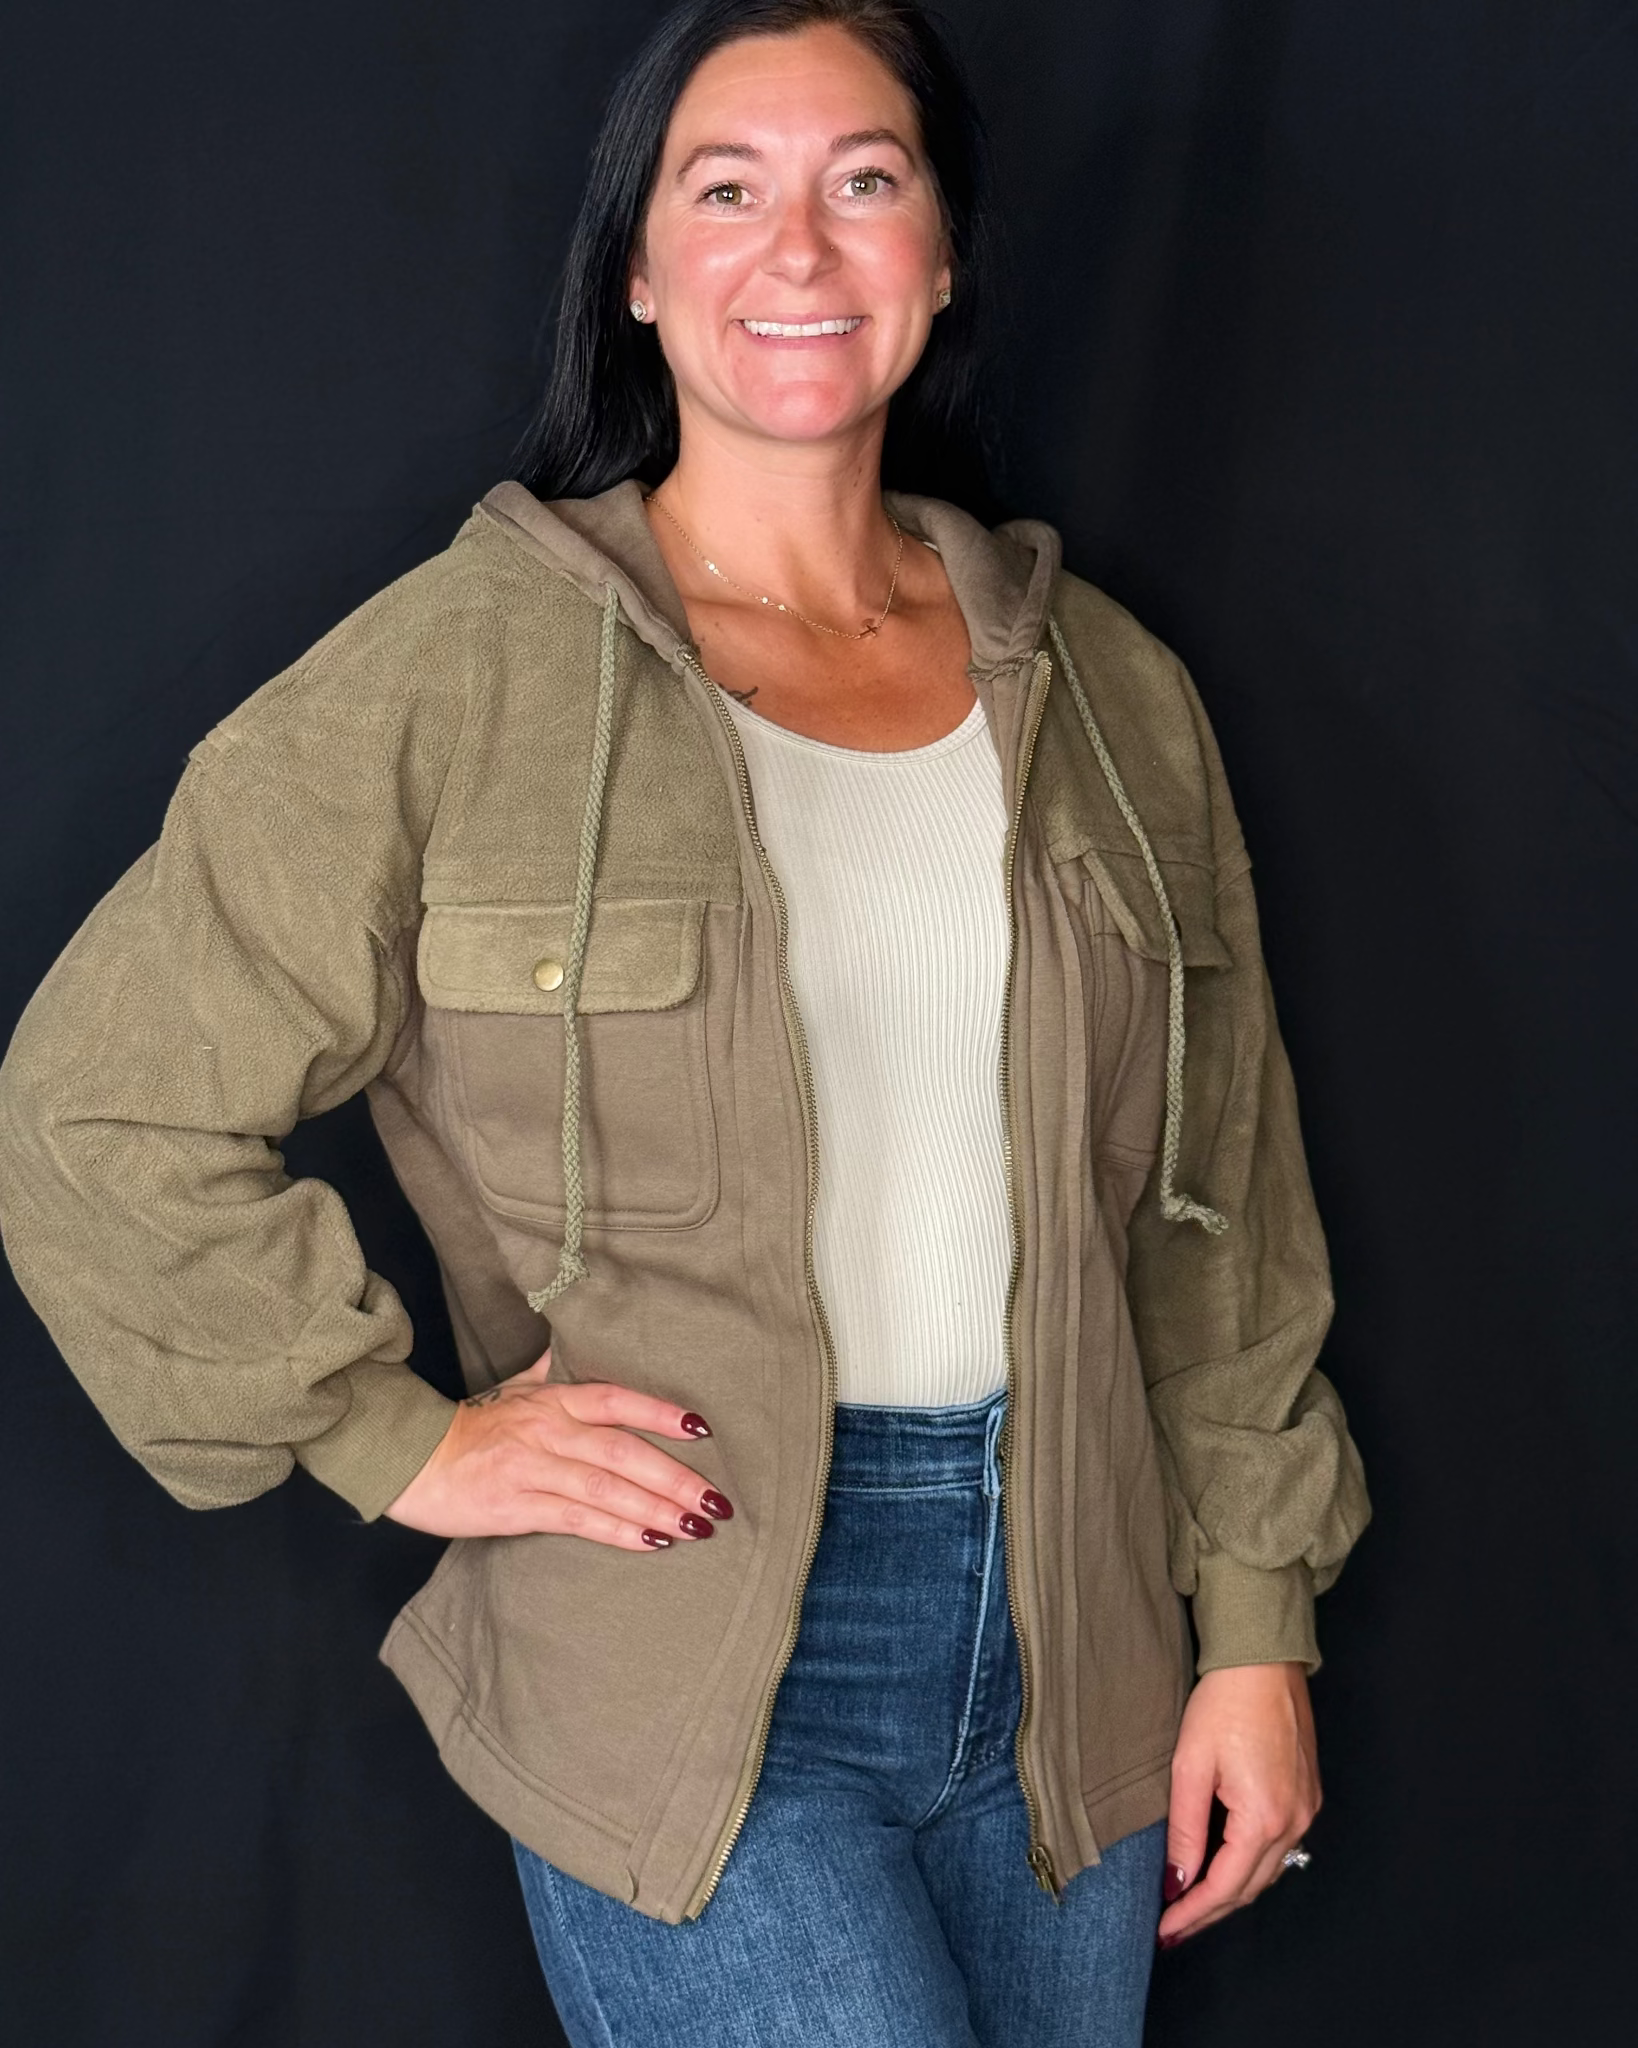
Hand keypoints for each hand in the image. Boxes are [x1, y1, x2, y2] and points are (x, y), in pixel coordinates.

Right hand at [383, 1349, 728, 1548]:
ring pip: (606, 1488)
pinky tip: (651, 1542)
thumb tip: (573, 1342)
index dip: (662, 1412)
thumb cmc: (472, 1427)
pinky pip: (576, 1519)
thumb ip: (550, 1371)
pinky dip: (617, 1531)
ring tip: (696, 1527)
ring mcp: (533, 1468)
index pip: (618, 1399)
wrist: (413, 1460)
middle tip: (718, 1502)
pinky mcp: (516, 1506)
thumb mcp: (513, 1389)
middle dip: (676, 1477)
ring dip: (657, 1509)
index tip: (705, 1430)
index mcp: (554, 1400)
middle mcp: (549, 1429)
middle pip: (623, 1450)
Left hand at [1156, 1661, 1320, 1945]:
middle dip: (1210, 1911)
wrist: (1263, 1661)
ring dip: (1232, 1891)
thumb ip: (1185, 1831)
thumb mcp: (1190, 1767)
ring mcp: (1306, 1810)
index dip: (1192, 1913)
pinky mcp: (1308, 1795)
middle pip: (1249, 1887)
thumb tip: (1177, 1882)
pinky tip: (1227, 1866)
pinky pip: (1280, 1846)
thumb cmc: (1223, 1704)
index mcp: (1263, 1819)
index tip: (1164, 1931)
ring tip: (1194, 1904)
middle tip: (1174, 1928)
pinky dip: (1251, 1864)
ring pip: (1267, 1871)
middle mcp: (1294, 1822)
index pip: (1224, 1887)